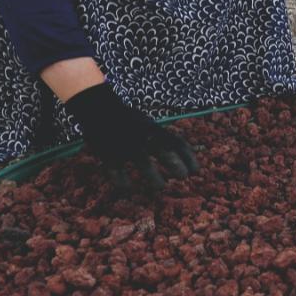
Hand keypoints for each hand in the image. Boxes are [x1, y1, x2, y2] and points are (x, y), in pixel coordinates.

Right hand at [63, 83, 198, 191]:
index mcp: (154, 129)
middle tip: (183, 177)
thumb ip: (163, 138)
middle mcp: (142, 136)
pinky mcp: (107, 152)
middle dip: (174, 164)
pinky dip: (121, 179)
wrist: (99, 108)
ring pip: (142, 161)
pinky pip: (115, 169)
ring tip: (161, 186)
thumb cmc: (129, 120)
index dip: (188, 157)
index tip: (196, 170)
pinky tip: (127, 187)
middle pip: (162, 150)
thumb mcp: (149, 124)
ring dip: (153, 175)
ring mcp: (125, 144)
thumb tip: (187, 154)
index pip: (176, 142)